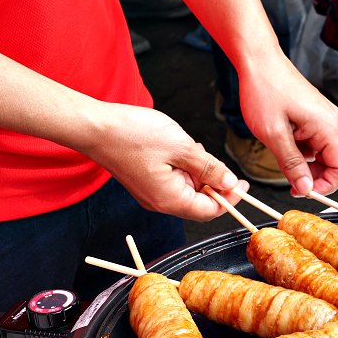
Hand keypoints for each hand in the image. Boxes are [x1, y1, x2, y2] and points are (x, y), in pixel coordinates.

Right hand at [82, 103, 247, 220]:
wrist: (94, 127)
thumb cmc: (132, 135)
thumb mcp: (182, 148)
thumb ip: (209, 168)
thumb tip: (229, 183)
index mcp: (170, 199)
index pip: (210, 210)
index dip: (230, 199)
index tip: (243, 185)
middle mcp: (160, 201)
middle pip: (199, 201)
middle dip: (213, 182)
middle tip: (217, 160)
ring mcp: (151, 192)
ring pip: (187, 188)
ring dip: (198, 171)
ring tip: (194, 149)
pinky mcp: (145, 181)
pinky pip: (173, 179)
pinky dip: (183, 167)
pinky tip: (182, 148)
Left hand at [237, 52, 337, 196]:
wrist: (258, 61)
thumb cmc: (265, 88)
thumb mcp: (274, 134)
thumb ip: (292, 164)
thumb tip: (305, 188)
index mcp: (328, 126)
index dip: (325, 185)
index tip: (303, 190)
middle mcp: (332, 122)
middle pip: (335, 163)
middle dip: (314, 176)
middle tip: (291, 180)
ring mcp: (324, 119)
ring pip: (323, 155)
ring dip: (305, 163)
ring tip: (282, 155)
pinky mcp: (315, 117)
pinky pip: (315, 143)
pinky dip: (301, 150)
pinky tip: (283, 143)